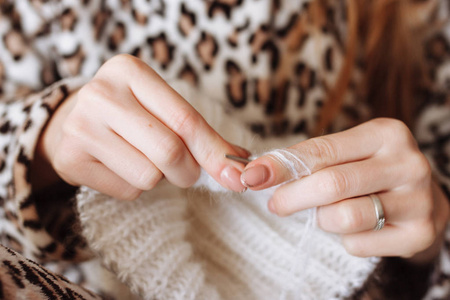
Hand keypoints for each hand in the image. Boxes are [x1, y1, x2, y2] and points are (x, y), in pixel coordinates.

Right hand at [33, 54, 247, 199]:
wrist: (73, 122)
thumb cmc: (132, 115)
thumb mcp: (162, 109)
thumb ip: (201, 134)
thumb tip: (242, 164)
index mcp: (130, 71)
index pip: (186, 119)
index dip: (215, 152)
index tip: (237, 176)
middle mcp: (101, 93)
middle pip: (169, 151)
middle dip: (187, 171)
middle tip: (184, 171)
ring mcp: (81, 126)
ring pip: (148, 176)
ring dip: (158, 178)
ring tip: (141, 159)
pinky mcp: (69, 159)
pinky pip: (126, 190)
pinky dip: (133, 187)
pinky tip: (119, 167)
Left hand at [241, 118, 448, 260]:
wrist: (420, 199)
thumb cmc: (370, 171)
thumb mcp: (346, 154)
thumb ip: (308, 160)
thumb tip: (257, 172)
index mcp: (385, 134)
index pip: (322, 151)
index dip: (281, 166)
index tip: (252, 176)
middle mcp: (407, 163)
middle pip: (331, 184)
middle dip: (292, 197)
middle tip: (276, 204)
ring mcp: (417, 200)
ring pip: (343, 217)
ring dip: (322, 219)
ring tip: (328, 212)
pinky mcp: (418, 234)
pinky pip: (358, 243)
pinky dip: (345, 239)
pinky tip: (356, 228)